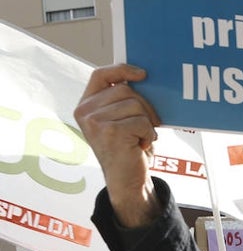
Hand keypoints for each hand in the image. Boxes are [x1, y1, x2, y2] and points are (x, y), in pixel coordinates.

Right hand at [75, 64, 164, 227]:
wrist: (127, 180)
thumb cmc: (128, 149)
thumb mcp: (121, 120)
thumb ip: (123, 100)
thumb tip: (143, 76)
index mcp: (86, 105)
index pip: (101, 75)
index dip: (122, 70)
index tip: (143, 74)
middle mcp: (85, 111)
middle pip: (127, 90)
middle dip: (146, 107)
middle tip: (148, 126)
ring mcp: (94, 121)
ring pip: (136, 105)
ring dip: (147, 123)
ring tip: (141, 138)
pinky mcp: (109, 131)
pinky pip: (141, 121)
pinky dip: (148, 134)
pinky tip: (141, 146)